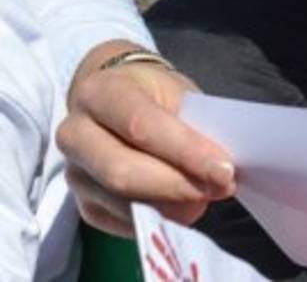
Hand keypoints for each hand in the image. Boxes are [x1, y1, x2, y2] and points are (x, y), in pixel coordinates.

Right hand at [56, 41, 236, 236]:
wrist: (119, 100)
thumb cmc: (156, 95)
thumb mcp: (178, 93)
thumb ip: (195, 126)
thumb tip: (219, 170)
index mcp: (100, 92)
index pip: (141, 125)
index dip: (186, 151)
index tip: (224, 169)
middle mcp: (75, 133)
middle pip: (122, 172)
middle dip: (178, 185)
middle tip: (221, 187)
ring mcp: (73, 173)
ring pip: (121, 202)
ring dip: (172, 206)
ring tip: (208, 196)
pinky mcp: (83, 204)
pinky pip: (121, 222)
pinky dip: (159, 219)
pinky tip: (185, 208)